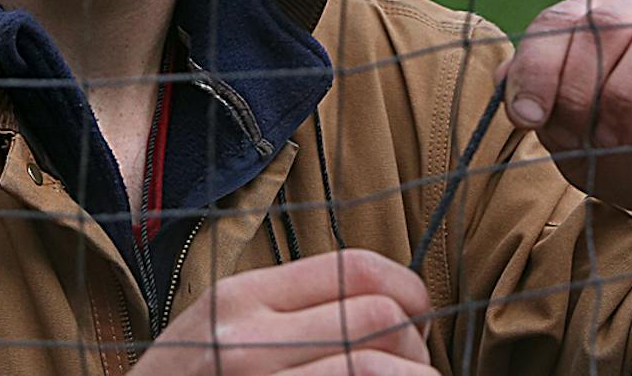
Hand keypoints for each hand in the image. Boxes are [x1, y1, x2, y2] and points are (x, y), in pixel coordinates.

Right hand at [132, 248, 436, 375]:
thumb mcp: (218, 330)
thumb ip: (284, 311)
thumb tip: (382, 308)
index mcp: (240, 299)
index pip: (353, 267)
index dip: (406, 290)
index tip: (414, 318)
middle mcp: (248, 342)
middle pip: (379, 317)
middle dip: (414, 347)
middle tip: (410, 369)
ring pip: (378, 370)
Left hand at [502, 0, 631, 236]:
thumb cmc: (617, 154)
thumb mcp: (565, 134)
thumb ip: (537, 104)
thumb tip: (508, 84)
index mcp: (596, 11)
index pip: (555, 22)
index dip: (535, 69)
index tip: (524, 117)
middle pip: (602, 24)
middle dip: (579, 88)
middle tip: (580, 137)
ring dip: (626, 95)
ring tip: (617, 140)